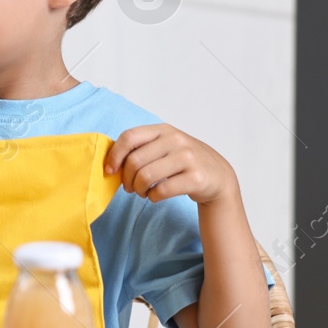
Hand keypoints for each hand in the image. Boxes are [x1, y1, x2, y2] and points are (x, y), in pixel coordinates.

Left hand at [105, 124, 235, 204]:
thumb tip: (110, 163)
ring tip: (142, 192)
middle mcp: (176, 140)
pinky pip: (161, 191)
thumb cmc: (182, 162)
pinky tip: (155, 196)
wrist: (217, 175)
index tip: (109, 171)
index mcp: (163, 130)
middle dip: (126, 179)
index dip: (114, 155)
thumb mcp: (163, 146)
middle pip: (134, 161)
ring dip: (138, 190)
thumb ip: (140, 148)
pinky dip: (152, 197)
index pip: (129, 137)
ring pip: (146, 177)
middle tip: (129, 187)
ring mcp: (188, 158)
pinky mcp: (196, 178)